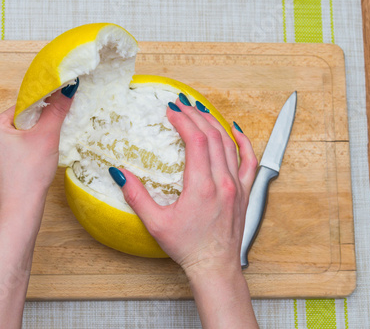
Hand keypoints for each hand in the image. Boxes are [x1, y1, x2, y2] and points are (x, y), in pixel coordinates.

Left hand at [0, 85, 76, 328]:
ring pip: (17, 137)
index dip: (41, 113)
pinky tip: (34, 163)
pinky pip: (13, 151)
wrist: (20, 211)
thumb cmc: (29, 175)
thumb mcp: (47, 137)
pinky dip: (25, 153)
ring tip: (41, 153)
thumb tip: (68, 88)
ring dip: (32, 141)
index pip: (22, 107)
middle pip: (19, 122)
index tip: (53, 121)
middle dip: (37, 128)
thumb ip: (57, 110)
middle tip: (48, 140)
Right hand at [116, 97, 257, 274]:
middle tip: (181, 104)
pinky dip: (243, 141)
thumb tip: (119, 173)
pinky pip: (249, 160)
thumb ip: (136, 196)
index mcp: (201, 186)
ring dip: (214, 123)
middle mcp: (222, 181)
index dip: (183, 121)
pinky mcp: (243, 191)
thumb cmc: (187, 247)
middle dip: (195, 115)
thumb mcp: (155, 223)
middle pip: (212, 135)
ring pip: (229, 143)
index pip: (196, 140)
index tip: (171, 111)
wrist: (215, 265)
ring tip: (199, 110)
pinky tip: (235, 129)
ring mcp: (236, 185)